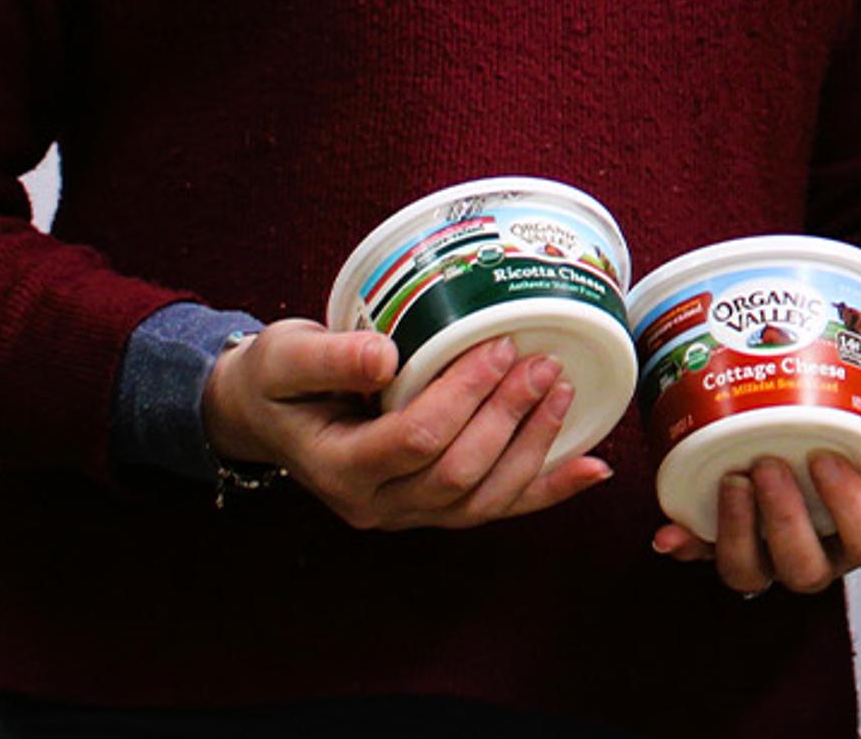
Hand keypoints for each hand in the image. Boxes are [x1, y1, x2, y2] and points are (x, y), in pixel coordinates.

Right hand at [202, 321, 610, 529]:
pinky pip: (498, 508)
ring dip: (533, 446)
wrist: (267, 414)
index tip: (498, 345)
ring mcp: (408, 513)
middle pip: (457, 471)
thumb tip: (384, 354)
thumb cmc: (276, 381)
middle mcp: (375, 505)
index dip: (464, 394)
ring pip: (484, 498)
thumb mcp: (284, 357)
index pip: (415, 439)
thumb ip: (329, 358)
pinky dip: (549, 489)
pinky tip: (593, 468)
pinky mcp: (434, 508)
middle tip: (541, 362)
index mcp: (338, 468)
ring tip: (563, 391)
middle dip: (508, 415)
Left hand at [649, 388, 860, 594]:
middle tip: (768, 466)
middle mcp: (818, 548)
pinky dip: (686, 545)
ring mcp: (768, 549)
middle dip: (784, 521)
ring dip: (736, 533)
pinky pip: (703, 555)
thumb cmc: (853, 415)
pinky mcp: (725, 539)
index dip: (849, 510)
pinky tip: (670, 531)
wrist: (813, 398)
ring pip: (751, 573)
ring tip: (731, 481)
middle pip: (805, 569)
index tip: (826, 460)